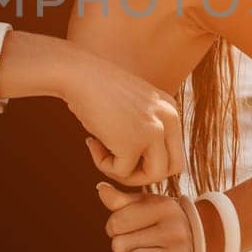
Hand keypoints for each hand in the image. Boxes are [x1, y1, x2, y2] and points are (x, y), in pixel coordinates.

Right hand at [60, 54, 185, 188]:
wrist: (77, 74)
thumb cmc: (96, 89)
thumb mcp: (132, 107)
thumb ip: (144, 130)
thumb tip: (143, 170)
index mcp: (171, 110)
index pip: (174, 150)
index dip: (149, 159)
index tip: (123, 148)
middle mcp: (169, 119)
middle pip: (172, 167)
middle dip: (144, 173)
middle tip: (118, 162)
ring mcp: (154, 132)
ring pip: (153, 176)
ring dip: (126, 175)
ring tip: (103, 154)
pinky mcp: (133, 144)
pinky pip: (121, 172)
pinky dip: (103, 164)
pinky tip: (92, 142)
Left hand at [95, 181, 194, 251]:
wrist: (200, 238)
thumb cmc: (163, 218)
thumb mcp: (146, 204)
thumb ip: (121, 199)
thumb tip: (101, 190)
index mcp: (164, 208)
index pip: (117, 222)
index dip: (113, 226)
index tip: (124, 227)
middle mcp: (174, 231)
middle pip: (120, 245)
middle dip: (120, 244)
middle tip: (133, 241)